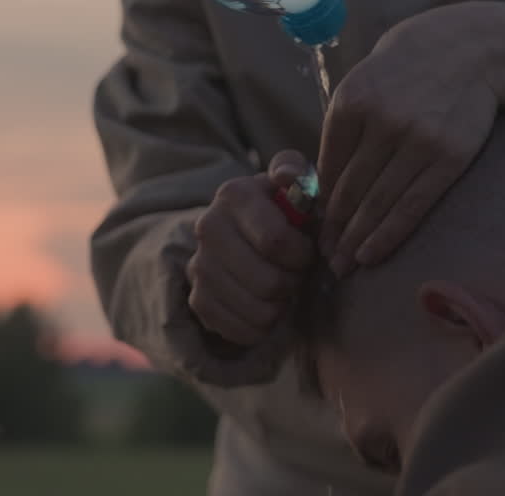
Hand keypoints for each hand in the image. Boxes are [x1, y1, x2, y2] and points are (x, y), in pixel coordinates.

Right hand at [187, 151, 316, 346]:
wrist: (247, 234)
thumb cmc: (285, 211)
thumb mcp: (296, 185)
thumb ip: (296, 172)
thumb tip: (287, 176)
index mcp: (234, 194)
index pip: (275, 241)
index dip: (301, 254)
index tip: (307, 250)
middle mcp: (207, 227)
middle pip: (267, 282)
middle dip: (293, 282)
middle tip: (296, 272)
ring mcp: (198, 265)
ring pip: (257, 311)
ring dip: (281, 305)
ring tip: (283, 287)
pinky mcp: (197, 299)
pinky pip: (239, 331)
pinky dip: (262, 327)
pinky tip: (267, 306)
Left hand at [317, 4, 499, 276]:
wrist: (466, 51)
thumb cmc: (404, 73)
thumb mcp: (362, 86)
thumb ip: (342, 132)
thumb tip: (323, 188)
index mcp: (350, 103)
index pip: (327, 168)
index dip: (318, 205)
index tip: (312, 229)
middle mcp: (381, 122)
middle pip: (349, 190)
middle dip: (333, 230)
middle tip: (324, 257)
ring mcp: (417, 141)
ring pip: (377, 203)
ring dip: (356, 240)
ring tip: (343, 265)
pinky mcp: (447, 158)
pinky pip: (411, 207)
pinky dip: (388, 235)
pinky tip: (371, 254)